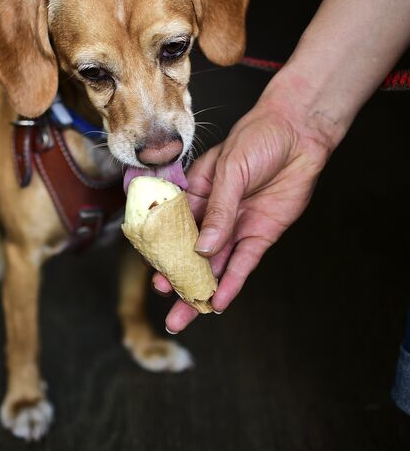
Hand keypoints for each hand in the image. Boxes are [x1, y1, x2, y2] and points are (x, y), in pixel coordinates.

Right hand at [153, 92, 333, 332]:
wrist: (299, 132)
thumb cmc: (258, 138)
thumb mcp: (230, 170)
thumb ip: (218, 210)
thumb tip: (202, 247)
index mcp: (194, 194)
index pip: (172, 228)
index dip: (161, 251)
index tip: (151, 271)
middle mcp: (213, 215)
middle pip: (190, 253)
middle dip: (177, 279)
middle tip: (165, 301)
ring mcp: (236, 226)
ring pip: (214, 265)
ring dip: (200, 290)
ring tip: (183, 317)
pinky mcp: (261, 234)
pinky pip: (243, 264)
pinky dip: (231, 283)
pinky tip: (219, 302)